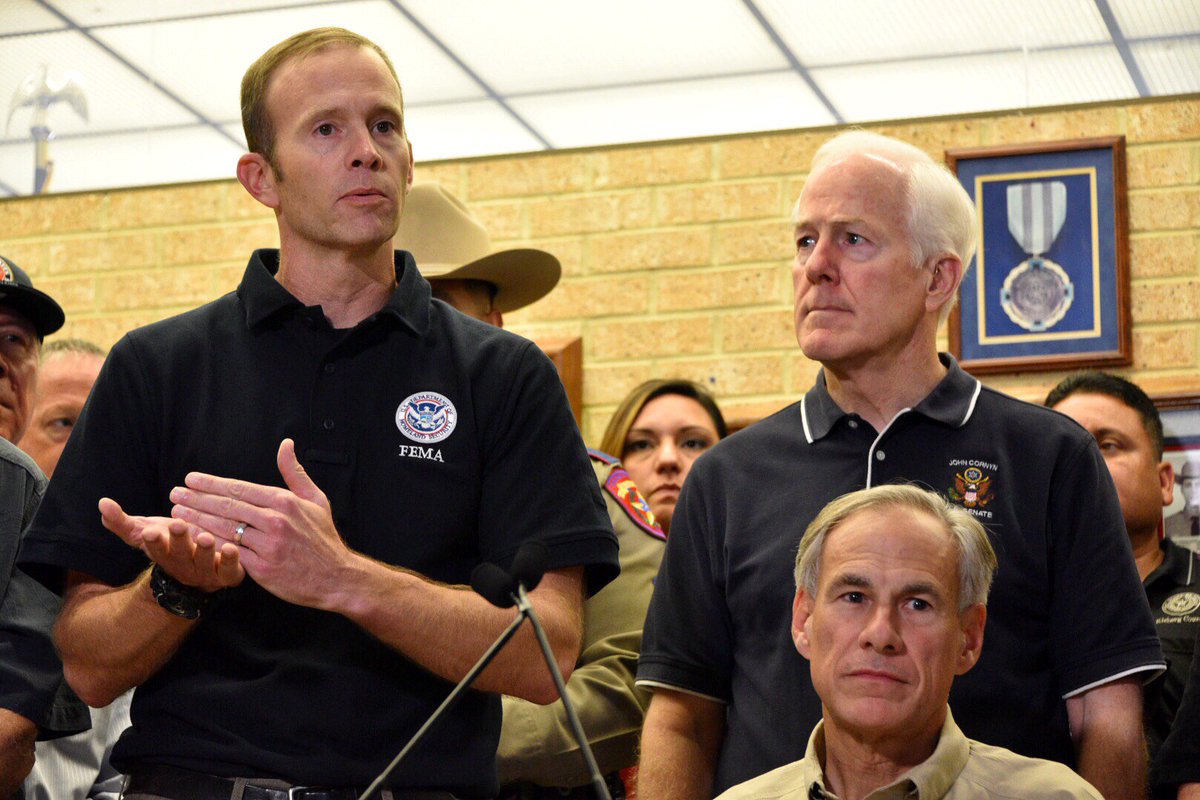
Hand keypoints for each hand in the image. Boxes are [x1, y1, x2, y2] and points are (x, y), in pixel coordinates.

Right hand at [99, 497, 243, 591]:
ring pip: (205, 563)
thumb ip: (123, 522)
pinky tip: (231, 548)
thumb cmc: (173, 545)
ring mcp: (206, 572)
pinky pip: (231, 570)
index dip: (153, 541)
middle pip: (180, 554)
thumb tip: (102, 503)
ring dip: (205, 551)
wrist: (202, 573)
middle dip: (178, 541)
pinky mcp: (229, 575)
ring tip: (207, 537)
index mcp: (163, 554)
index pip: (155, 549)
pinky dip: (231, 560)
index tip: (151, 531)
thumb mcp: (146, 532)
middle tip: (178, 525)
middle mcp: (184, 566)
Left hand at [168, 439, 353, 608]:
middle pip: (227, 506)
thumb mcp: (316, 500)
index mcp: (285, 501)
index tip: (191, 479)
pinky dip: (208, 543)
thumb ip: (294, 473)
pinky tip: (193, 538)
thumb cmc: (324, 539)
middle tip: (175, 493)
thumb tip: (285, 444)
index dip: (212, 483)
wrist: (337, 577)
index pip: (240, 488)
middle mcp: (275, 520)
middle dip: (196, 498)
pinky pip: (228, 551)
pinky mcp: (261, 567)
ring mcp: (267, 544)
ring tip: (176, 512)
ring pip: (223, 528)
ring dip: (196, 519)